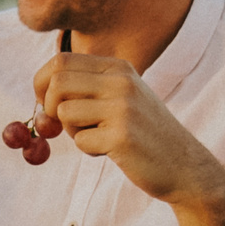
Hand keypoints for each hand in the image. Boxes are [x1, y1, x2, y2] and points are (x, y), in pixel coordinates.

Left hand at [33, 51, 224, 218]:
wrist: (185, 165)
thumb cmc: (144, 133)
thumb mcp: (120, 99)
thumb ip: (85, 91)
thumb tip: (39, 99)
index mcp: (119, 67)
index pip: (61, 61)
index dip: (42, 83)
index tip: (46, 103)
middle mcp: (121, 81)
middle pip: (57, 82)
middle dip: (50, 108)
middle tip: (64, 125)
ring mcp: (123, 108)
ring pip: (65, 112)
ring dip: (71, 132)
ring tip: (98, 138)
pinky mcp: (122, 136)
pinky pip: (80, 141)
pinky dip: (88, 150)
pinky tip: (112, 151)